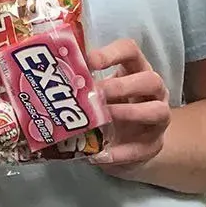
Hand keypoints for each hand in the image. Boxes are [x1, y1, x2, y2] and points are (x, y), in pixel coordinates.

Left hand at [87, 38, 170, 175]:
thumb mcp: (97, 91)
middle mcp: (153, 91)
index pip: (130, 51)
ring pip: (158, 111)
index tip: (90, 61)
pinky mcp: (154, 144)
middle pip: (150, 80)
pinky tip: (100, 155)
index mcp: (135, 70)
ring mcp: (158, 118)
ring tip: (105, 118)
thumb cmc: (109, 106)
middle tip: (97, 92)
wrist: (127, 143)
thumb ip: (81, 84)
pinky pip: (142, 148)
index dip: (112, 53)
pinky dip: (121, 152)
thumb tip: (46, 80)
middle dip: (122, 86)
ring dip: (130, 113)